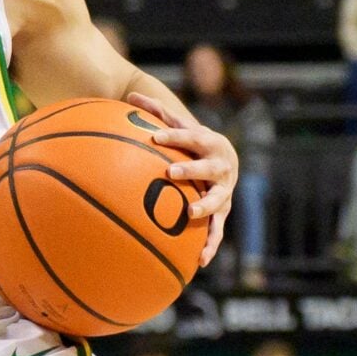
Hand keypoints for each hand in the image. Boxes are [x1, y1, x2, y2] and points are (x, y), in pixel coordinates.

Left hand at [119, 86, 237, 257]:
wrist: (226, 158)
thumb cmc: (192, 141)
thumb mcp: (179, 126)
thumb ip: (157, 112)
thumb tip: (129, 94)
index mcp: (207, 143)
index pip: (189, 137)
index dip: (173, 137)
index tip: (154, 137)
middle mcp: (220, 166)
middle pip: (207, 167)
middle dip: (191, 169)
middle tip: (170, 172)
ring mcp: (224, 190)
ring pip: (217, 199)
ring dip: (205, 206)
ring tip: (191, 215)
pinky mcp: (223, 211)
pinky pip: (218, 230)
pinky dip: (210, 244)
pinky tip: (198, 261)